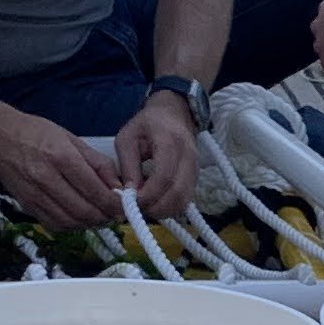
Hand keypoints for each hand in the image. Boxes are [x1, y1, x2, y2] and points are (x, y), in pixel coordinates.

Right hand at [0, 104, 125, 227]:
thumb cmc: (36, 133)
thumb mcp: (72, 139)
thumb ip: (97, 164)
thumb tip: (118, 187)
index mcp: (60, 156)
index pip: (94, 190)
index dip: (113, 205)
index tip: (124, 208)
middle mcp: (46, 178)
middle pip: (83, 210)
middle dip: (104, 217)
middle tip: (114, 215)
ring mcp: (34, 194)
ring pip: (70, 221)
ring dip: (89, 224)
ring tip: (98, 216)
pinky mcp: (26, 205)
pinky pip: (54, 224)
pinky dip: (71, 225)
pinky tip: (78, 216)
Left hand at [116, 93, 202, 220]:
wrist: (174, 114)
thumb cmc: (147, 124)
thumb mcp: (127, 138)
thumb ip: (128, 165)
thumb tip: (130, 194)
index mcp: (170, 141)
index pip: (164, 176)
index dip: (148, 194)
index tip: (132, 201)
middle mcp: (188, 156)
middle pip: (178, 193)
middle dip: (156, 207)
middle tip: (137, 209)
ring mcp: (196, 168)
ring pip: (184, 200)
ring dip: (163, 210)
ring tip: (145, 207)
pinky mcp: (196, 177)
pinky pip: (186, 199)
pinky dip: (170, 207)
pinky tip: (155, 202)